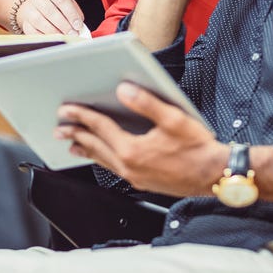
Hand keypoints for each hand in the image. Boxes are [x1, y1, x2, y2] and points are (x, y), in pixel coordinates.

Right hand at [16, 0, 85, 34]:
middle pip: (50, 11)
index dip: (71, 14)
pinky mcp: (25, 23)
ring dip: (54, 31)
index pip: (61, 0)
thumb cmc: (56, 6)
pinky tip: (53, 39)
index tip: (78, 25)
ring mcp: (29, 9)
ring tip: (64, 37)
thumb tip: (79, 25)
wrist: (37, 8)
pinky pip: (32, 31)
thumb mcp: (68, 4)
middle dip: (63, 24)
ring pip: (39, 21)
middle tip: (72, 33)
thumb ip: (75, 13)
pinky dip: (44, 36)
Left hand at [55, 81, 226, 196]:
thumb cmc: (197, 149)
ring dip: (85, 150)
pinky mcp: (142, 182)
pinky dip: (102, 159)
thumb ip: (146, 103)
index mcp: (132, 150)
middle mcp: (129, 166)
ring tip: (72, 146)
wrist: (213, 175)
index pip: (99, 128)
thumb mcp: (174, 119)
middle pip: (94, 147)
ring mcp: (134, 176)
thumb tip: (124, 90)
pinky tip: (102, 157)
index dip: (81, 116)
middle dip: (76, 135)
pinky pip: (113, 168)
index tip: (67, 109)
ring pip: (102, 160)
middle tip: (59, 128)